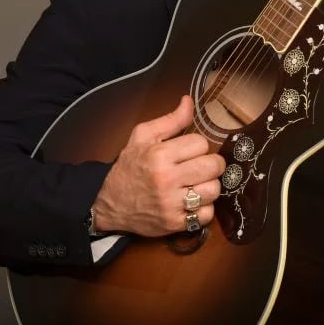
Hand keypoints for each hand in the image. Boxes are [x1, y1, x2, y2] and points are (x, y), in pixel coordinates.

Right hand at [91, 95, 224, 236]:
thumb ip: (171, 120)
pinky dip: (203, 208)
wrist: (109, 204)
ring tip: (196, 183)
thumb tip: (189, 101)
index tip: (189, 151)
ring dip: (209, 186)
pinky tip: (192, 202)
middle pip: (213, 166)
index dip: (198, 145)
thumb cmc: (129, 167)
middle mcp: (167, 179)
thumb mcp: (143, 137)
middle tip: (200, 166)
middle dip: (211, 163)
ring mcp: (172, 204)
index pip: (201, 143)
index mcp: (160, 155)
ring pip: (214, 190)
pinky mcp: (175, 224)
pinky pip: (206, 214)